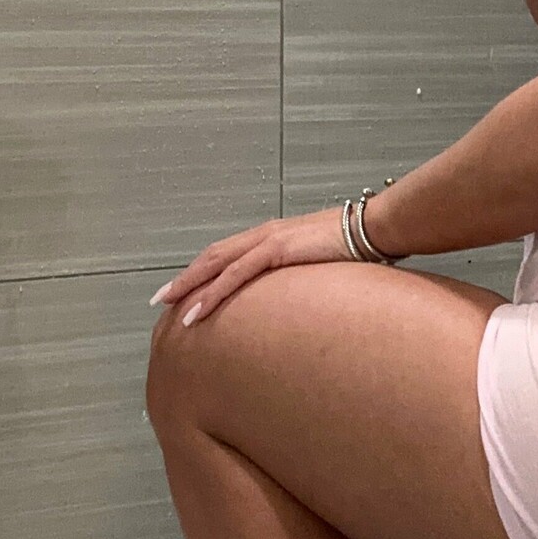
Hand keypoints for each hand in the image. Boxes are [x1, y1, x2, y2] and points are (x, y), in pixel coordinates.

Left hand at [150, 204, 364, 325]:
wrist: (377, 228)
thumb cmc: (357, 247)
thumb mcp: (323, 265)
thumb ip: (307, 278)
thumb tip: (305, 300)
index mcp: (274, 237)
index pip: (228, 254)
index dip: (202, 271)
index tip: (184, 289)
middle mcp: (265, 235)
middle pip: (212, 256)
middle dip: (185, 278)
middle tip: (160, 299)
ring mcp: (268, 240)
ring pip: (216, 265)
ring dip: (190, 287)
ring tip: (169, 309)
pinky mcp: (277, 250)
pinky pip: (235, 275)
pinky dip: (213, 293)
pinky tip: (198, 310)